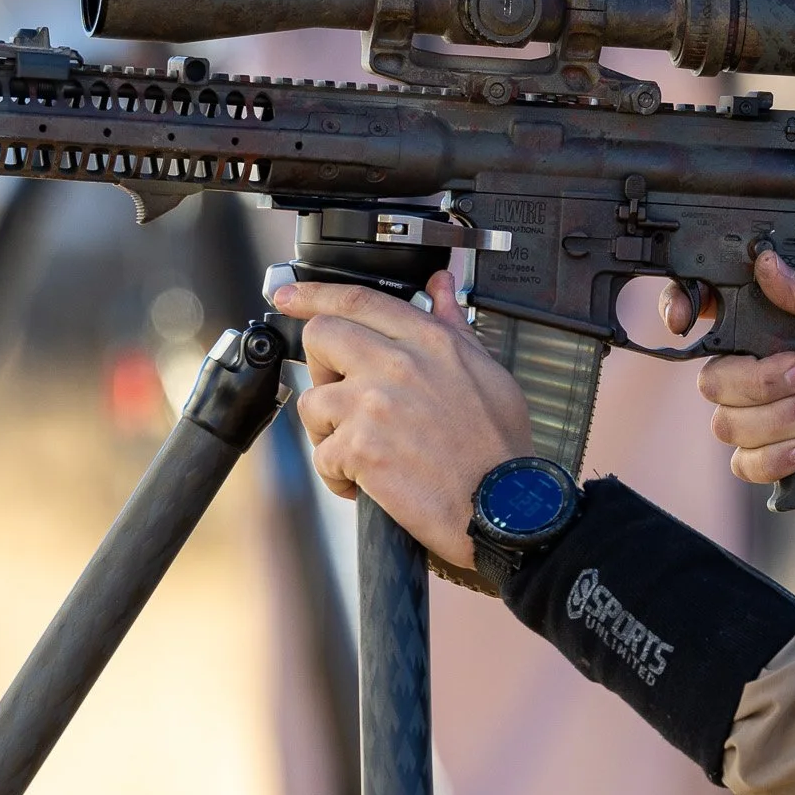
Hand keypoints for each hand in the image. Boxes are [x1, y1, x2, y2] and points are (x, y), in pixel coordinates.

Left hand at [269, 270, 535, 566]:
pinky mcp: (361, 447)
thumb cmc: (498, 448)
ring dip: (328, 431)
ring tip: (361, 451)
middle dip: (320, 367)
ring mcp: (375, 404)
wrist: (505, 508)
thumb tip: (440, 286)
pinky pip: (322, 455)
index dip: (313, 294)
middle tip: (342, 396)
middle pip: (320, 337)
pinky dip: (338, 476)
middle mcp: (399, 363)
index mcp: (430, 341)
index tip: (288, 297)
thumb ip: (454, 326)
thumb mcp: (487, 372)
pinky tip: (366, 483)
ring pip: (313, 401)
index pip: (358, 299)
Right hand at [663, 252, 794, 528]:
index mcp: (775, 326)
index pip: (709, 310)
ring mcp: (762, 416)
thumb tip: (767, 263)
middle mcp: (760, 369)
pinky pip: (742, 463)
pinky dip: (778, 456)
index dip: (683, 309)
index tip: (689, 320)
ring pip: (725, 423)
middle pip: (712, 377)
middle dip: (763, 382)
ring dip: (778, 421)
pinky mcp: (770, 458)